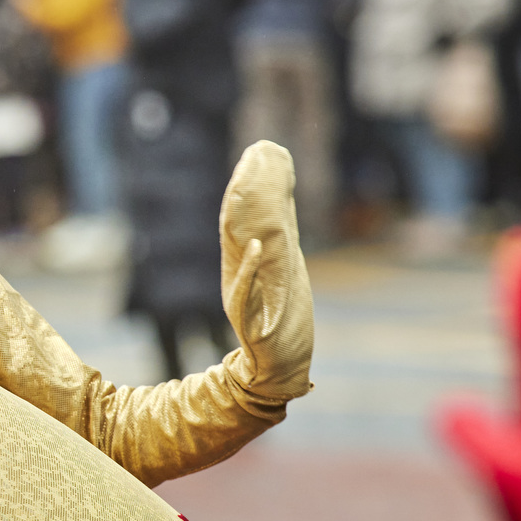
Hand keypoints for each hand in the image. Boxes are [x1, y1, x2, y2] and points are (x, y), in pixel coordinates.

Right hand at [218, 140, 313, 402]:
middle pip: (238, 227)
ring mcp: (244, 295)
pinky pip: (246, 292)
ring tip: (239, 193)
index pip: (247, 217)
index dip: (251, 184)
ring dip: (238, 223)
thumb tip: (280, 206)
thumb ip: (276, 241)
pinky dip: (250, 269)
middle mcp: (241, 273)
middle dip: (244, 192)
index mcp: (249, 261)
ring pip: (238, 253)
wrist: (277, 368)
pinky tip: (256, 246)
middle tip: (253, 156)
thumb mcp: (282, 272)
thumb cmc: (282, 320)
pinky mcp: (251, 320)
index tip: (260, 152)